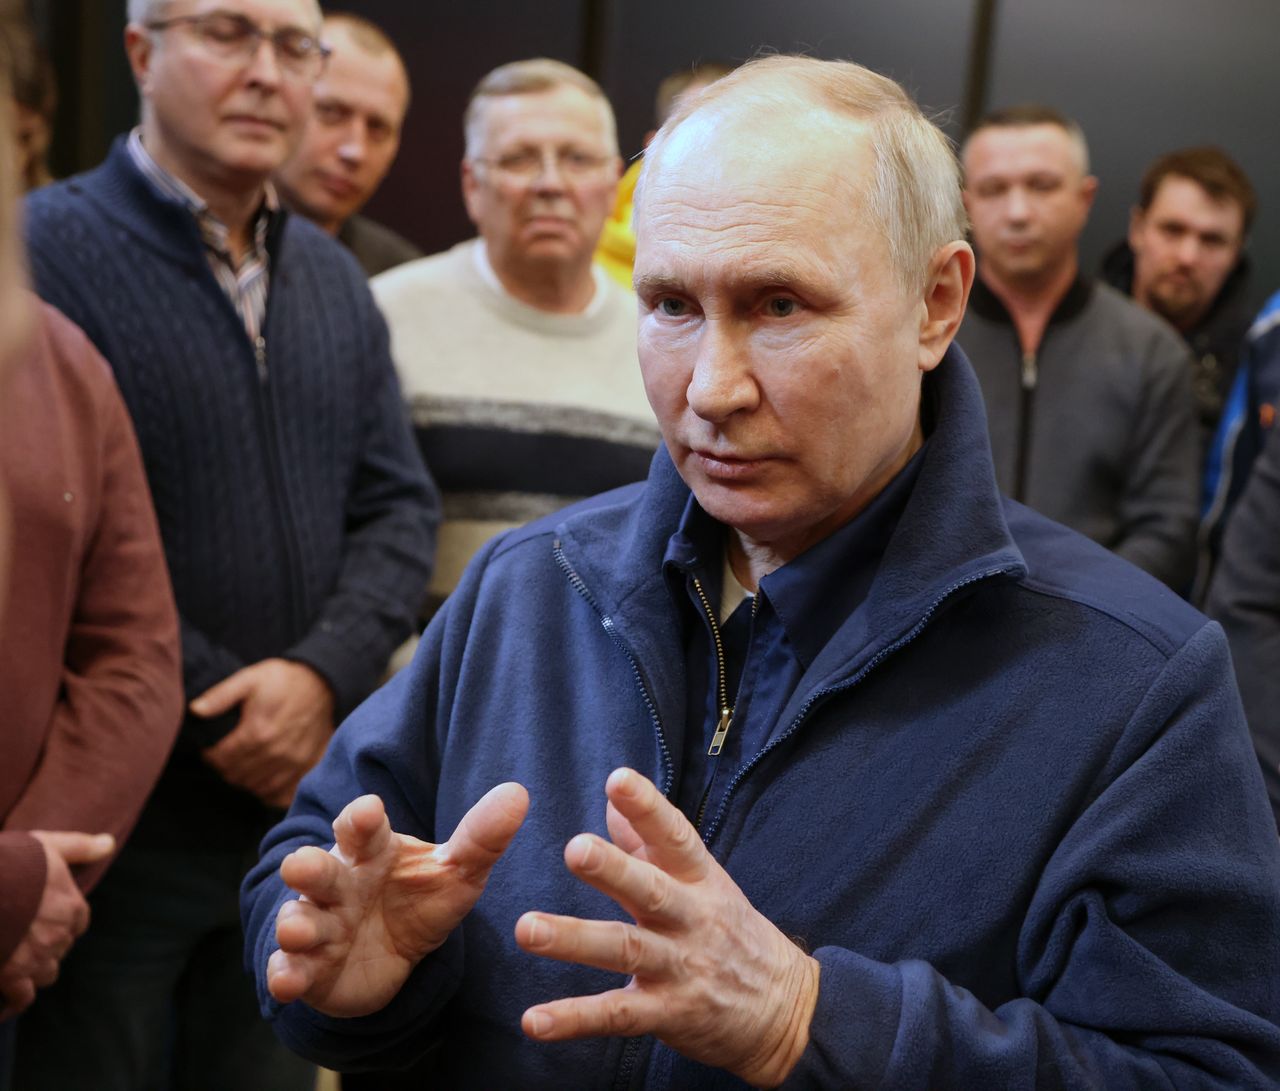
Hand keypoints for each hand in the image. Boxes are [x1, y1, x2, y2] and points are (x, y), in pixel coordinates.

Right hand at [0, 830, 113, 1017]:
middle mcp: (59, 936)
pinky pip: (22, 997)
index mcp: (72, 908)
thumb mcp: (49, 846)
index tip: (45, 917)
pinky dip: (15, 998)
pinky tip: (6, 994)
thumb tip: (109, 843)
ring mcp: (36, 958)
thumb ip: (80, 848)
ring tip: (15, 960)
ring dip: (34, 969)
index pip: (78, 923)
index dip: (63, 921)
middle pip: (60, 948)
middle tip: (22, 935)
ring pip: (46, 973)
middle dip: (45, 943)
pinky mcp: (11, 976)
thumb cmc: (12, 863)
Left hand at [195, 658, 334, 806]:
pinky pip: (278, 794)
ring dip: (243, 779)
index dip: (210, 755)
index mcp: (257, 732)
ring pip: (255, 787)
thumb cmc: (282, 680)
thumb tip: (194, 711)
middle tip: (225, 755)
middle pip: (235, 775)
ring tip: (242, 763)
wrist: (321, 683)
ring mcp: (293, 764)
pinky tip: (261, 775)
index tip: (210, 748)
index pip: (221, 759)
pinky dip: (265, 790)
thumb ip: (220, 696)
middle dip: (224, 767)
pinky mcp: (305, 768)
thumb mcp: (249, 679)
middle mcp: (275, 753)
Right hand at [267, 784, 528, 1017]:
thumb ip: (482, 838)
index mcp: (371, 850)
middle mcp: (338, 882)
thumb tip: (519, 793)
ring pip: (299, 919)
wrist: (393, 957)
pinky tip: (287, 981)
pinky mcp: (310, 969)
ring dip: (296, 924)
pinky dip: (285, 974)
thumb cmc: (418, 898)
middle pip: (318, 869)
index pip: (361, 826)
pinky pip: (290, 969)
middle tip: (302, 866)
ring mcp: (320, 924)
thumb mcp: (455, 872)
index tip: (370, 810)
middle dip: (307, 867)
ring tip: (299, 929)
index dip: (362, 818)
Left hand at [515, 769, 819, 1087]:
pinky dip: (575, 1019)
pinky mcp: (669, 1013)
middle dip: (614, 869)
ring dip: (575, 939)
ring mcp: (681, 967)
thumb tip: (613, 800)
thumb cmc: (732, 933)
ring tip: (527, 929)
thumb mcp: (703, 882)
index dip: (648, 807)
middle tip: (574, 848)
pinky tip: (535, 1020)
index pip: (675, 836)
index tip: (618, 779)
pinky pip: (618, 1015)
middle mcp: (691, 918)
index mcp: (699, 880)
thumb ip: (651, 842)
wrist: (785, 1009)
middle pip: (651, 889)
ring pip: (626, 949)